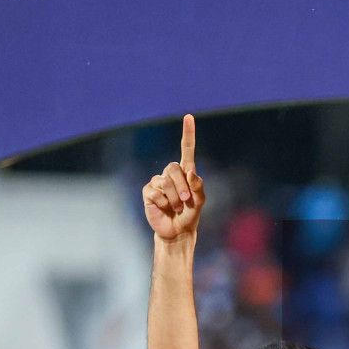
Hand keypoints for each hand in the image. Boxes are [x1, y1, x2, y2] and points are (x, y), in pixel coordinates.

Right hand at [143, 115, 204, 240]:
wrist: (177, 231)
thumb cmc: (190, 215)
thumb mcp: (200, 202)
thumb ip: (198, 188)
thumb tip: (191, 173)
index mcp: (185, 172)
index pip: (186, 149)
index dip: (188, 133)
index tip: (189, 117)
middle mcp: (170, 174)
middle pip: (173, 168)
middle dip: (182, 187)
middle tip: (185, 201)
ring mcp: (157, 182)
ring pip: (165, 183)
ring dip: (174, 199)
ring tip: (176, 208)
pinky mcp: (148, 192)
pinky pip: (155, 192)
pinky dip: (163, 203)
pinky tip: (164, 208)